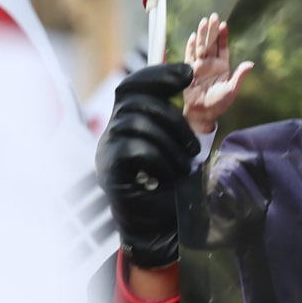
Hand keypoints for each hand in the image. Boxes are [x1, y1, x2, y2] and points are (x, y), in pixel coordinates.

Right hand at [96, 63, 197, 268]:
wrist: (160, 229)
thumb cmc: (172, 189)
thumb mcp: (179, 146)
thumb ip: (178, 116)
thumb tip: (189, 73)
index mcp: (127, 122)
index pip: (133, 85)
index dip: (158, 74)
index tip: (188, 73)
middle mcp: (111, 131)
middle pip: (136, 100)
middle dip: (173, 117)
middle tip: (195, 146)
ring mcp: (106, 149)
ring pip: (138, 123)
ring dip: (171, 144)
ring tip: (185, 167)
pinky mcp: (109, 168)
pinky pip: (137, 148)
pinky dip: (161, 160)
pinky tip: (169, 177)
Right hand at [181, 14, 253, 135]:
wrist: (202, 113)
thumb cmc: (219, 104)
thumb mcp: (232, 90)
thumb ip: (239, 76)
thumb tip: (250, 64)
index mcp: (222, 67)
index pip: (223, 48)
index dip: (223, 36)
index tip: (224, 24)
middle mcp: (211, 64)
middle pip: (212, 43)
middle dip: (212, 30)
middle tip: (213, 16)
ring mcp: (200, 66)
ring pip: (201, 47)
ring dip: (202, 34)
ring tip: (203, 22)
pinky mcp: (189, 71)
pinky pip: (189, 56)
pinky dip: (190, 46)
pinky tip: (192, 36)